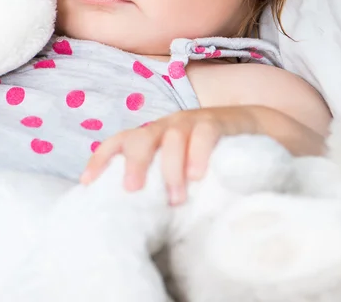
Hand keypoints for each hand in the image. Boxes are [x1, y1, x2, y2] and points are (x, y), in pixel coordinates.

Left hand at [80, 107, 258, 204]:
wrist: (254, 127)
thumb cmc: (209, 156)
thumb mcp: (181, 166)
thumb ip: (160, 181)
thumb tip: (135, 218)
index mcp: (152, 136)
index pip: (120, 140)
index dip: (101, 158)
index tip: (86, 182)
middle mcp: (166, 126)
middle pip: (141, 137)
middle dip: (133, 162)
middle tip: (131, 189)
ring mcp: (191, 122)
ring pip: (172, 137)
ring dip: (171, 168)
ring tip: (175, 198)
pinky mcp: (217, 122)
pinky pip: (204, 133)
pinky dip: (198, 152)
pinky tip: (198, 175)